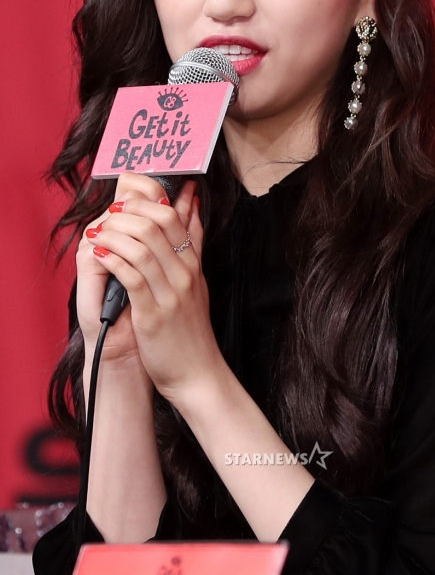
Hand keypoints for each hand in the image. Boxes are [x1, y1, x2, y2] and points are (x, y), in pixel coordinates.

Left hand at [84, 172, 222, 399]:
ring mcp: (170, 293)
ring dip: (113, 234)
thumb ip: (193, 241)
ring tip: (96, 235)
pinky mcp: (153, 314)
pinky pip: (131, 276)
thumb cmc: (191, 327)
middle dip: (126, 213)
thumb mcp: (197, 279)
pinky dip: (113, 260)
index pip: (173, 216)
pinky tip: (100, 256)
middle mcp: (184, 273)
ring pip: (141, 246)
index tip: (125, 202)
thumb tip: (191, 203)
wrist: (197, 372)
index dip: (146, 202)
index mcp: (193, 263)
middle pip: (156, 223)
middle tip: (107, 215)